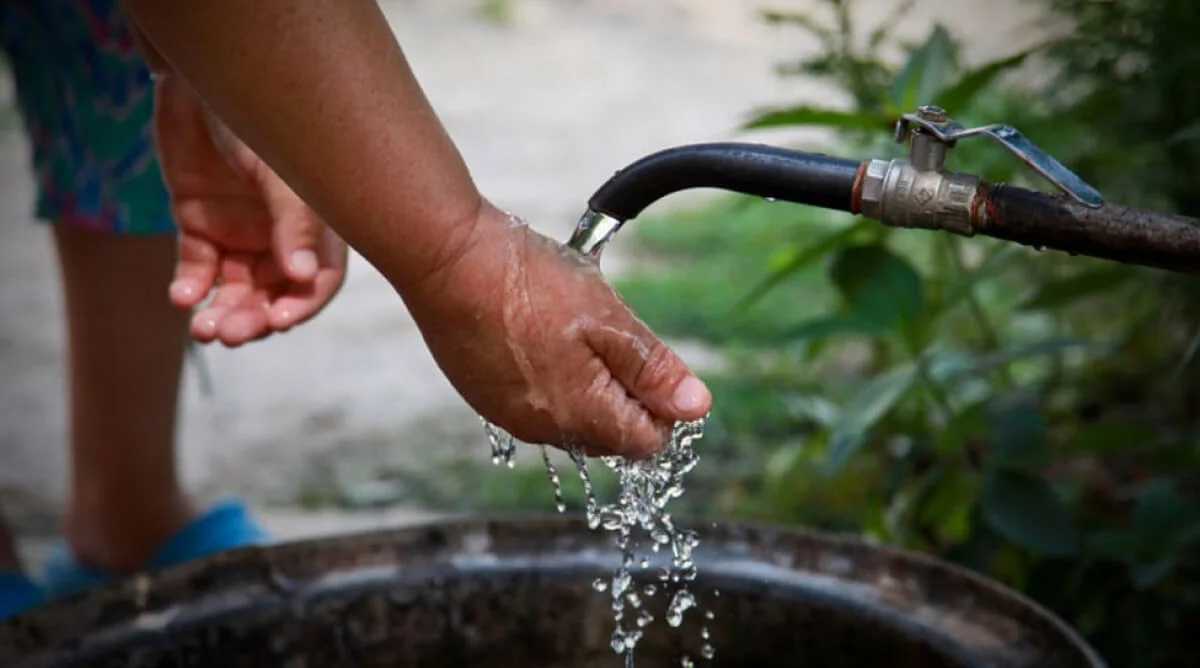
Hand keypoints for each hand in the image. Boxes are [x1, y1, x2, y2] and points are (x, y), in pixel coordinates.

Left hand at [152, 75, 347, 346]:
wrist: (198, 84)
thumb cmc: (255, 122)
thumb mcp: (282, 174)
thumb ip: (295, 227)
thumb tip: (304, 280)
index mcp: (316, 225)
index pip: (318, 280)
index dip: (303, 305)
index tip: (280, 322)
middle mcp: (281, 236)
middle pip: (275, 294)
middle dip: (255, 318)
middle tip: (230, 333)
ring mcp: (240, 234)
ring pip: (236, 289)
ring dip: (223, 312)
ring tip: (204, 329)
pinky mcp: (200, 227)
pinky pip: (197, 269)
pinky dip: (191, 287)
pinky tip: (182, 296)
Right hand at [400, 204, 711, 457]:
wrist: (447, 260)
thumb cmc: (529, 284)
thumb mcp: (608, 319)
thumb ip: (653, 370)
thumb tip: (696, 409)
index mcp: (581, 415)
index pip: (646, 443)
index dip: (662, 405)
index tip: (651, 362)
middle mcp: (543, 429)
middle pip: (609, 434)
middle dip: (624, 395)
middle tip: (613, 336)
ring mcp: (509, 415)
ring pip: (571, 418)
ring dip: (586, 384)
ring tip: (572, 327)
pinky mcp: (484, 395)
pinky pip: (534, 403)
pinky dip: (548, 377)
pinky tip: (538, 332)